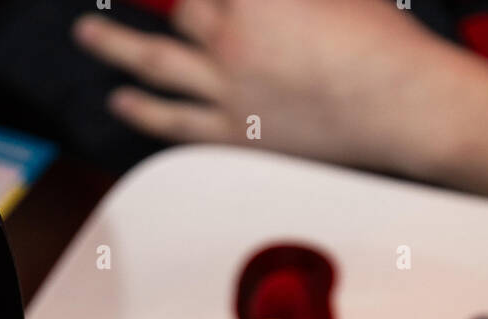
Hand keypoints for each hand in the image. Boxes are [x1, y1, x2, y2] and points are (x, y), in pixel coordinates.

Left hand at [72, 0, 449, 175]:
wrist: (399, 105)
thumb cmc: (380, 39)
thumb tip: (268, 3)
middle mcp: (230, 37)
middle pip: (180, 9)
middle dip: (159, 2)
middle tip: (120, 0)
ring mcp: (229, 91)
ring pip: (155, 64)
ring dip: (115, 46)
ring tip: (88, 34)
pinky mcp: (237, 137)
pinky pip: (177, 124)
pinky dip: (146, 112)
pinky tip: (124, 103)